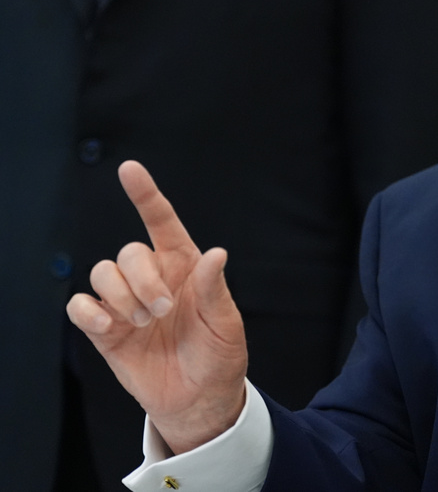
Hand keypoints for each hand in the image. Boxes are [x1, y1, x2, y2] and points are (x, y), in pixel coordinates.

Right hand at [66, 161, 247, 453]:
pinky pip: (80, 305)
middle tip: (162, 310)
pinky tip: (111, 326)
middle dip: (142, 278)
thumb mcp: (226, 323)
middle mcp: (152, 278)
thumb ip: (215, 288)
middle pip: (128, 252)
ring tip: (145, 322)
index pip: (162, 223)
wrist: (200, 399)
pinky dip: (90, 311)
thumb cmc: (219, 355)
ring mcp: (126, 303)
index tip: (130, 169)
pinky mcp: (105, 329)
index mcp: (185, 267)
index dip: (145, 195)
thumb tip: (216, 252)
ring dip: (121, 295)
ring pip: (102, 272)